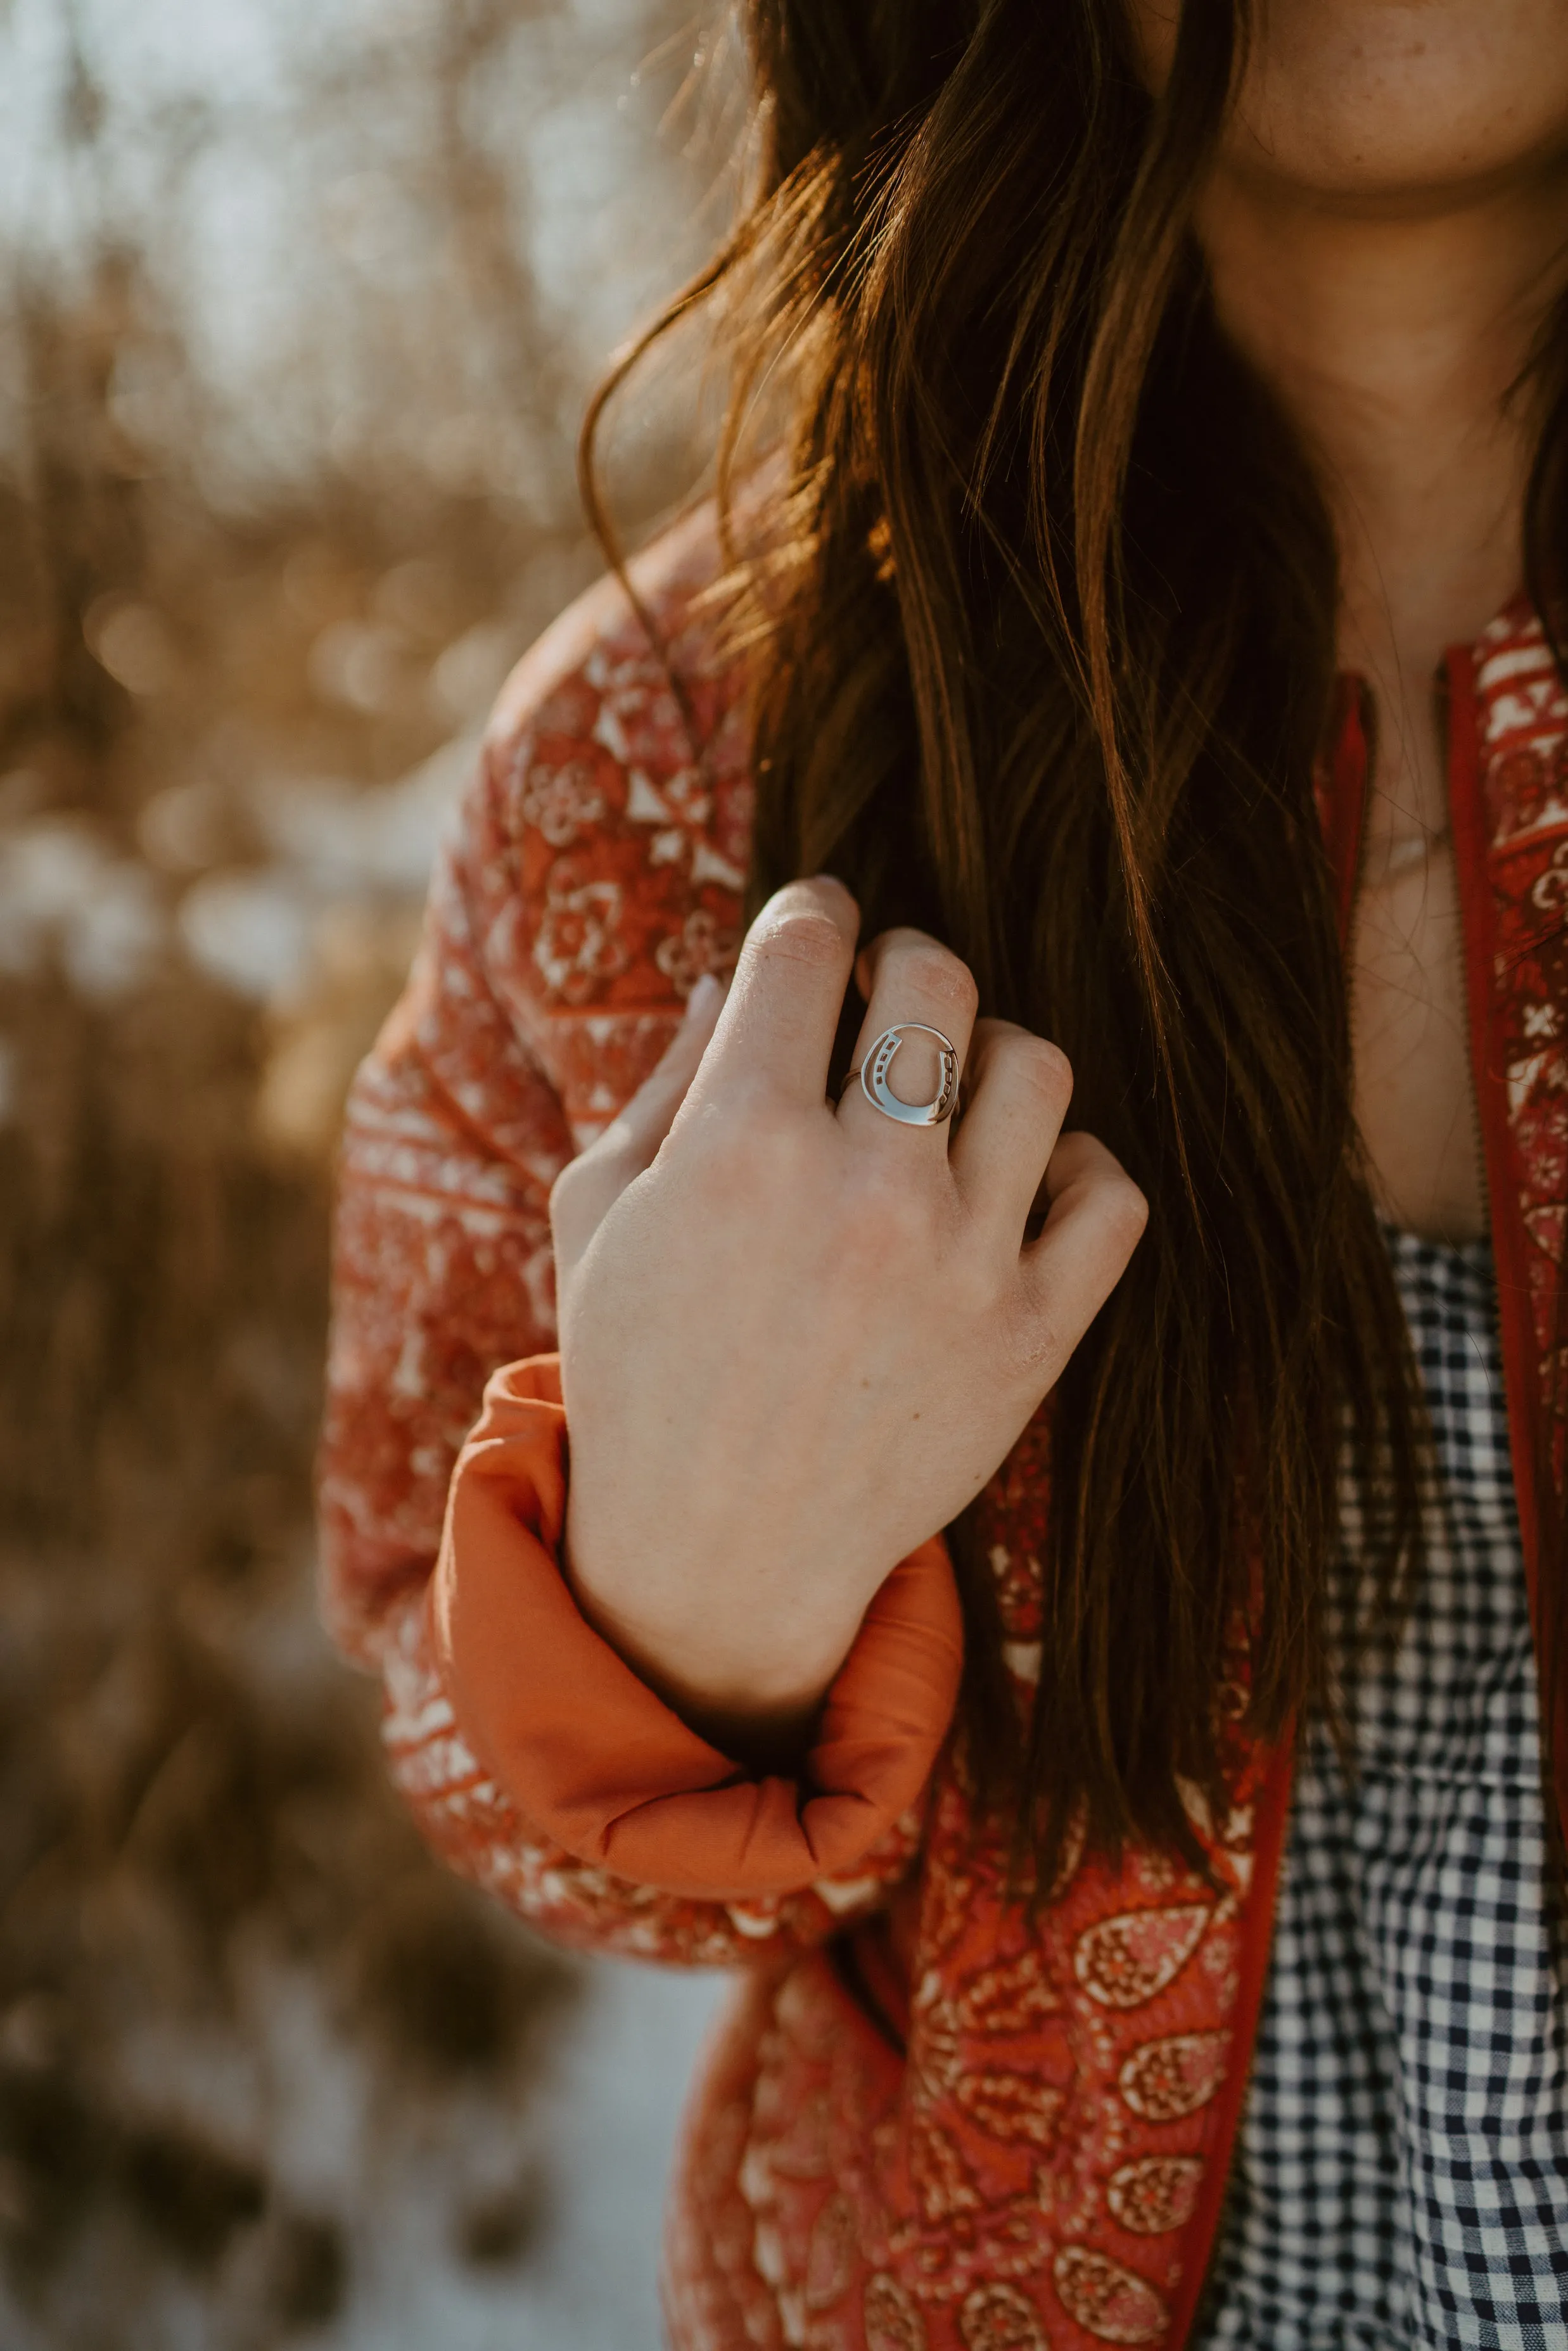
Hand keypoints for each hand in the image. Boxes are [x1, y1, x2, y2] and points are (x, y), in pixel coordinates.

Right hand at [549, 878, 1146, 1744]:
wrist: (718, 1555)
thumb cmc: (641, 1373)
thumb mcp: (600, 1217)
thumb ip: (666, 1082)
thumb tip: (738, 974)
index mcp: (741, 1144)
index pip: (809, 942)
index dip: (812, 913)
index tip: (815, 932)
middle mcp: (866, 1188)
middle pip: (937, 976)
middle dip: (902, 960)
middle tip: (880, 1001)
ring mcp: (963, 1262)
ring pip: (1036, 1066)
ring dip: (990, 1054)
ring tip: (950, 1094)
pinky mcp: (1033, 1336)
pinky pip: (1112, 1195)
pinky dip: (1077, 1169)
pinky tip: (1018, 1182)